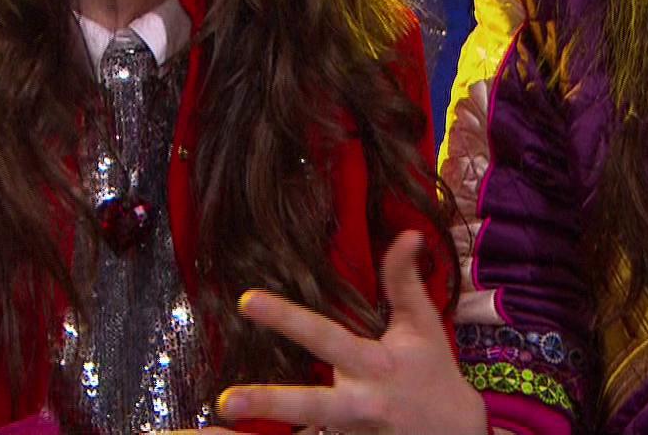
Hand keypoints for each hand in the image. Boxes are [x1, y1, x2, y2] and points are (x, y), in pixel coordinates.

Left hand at [215, 232, 483, 434]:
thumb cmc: (432, 373)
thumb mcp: (422, 326)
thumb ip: (403, 280)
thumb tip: (407, 233)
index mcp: (373, 365)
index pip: (324, 336)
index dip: (287, 318)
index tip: (246, 300)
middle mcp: (359, 404)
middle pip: (311, 405)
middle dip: (269, 402)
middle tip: (225, 401)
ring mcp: (352, 434)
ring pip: (303, 434)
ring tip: (215, 421)